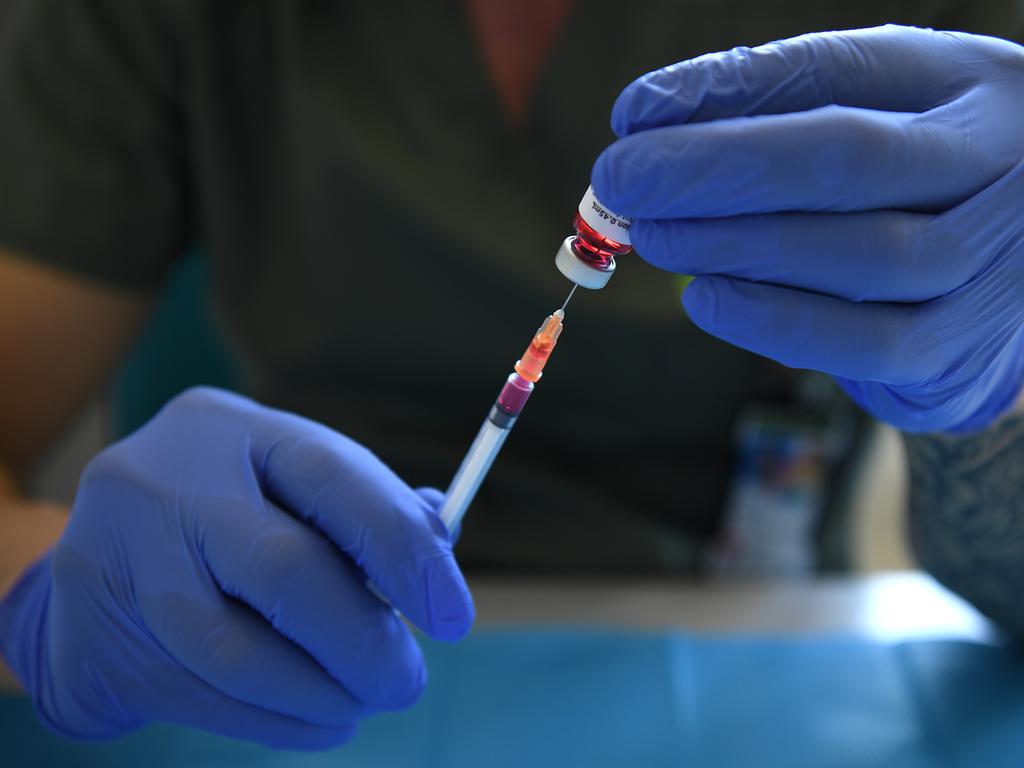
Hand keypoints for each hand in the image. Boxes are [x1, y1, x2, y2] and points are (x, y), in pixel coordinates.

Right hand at [0, 387, 472, 748]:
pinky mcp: (92, 636)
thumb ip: (363, 513)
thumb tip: (439, 558)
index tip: (453, 616)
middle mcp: (167, 480)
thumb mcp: (286, 491)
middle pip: (285, 570)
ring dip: (321, 695)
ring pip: (238, 653)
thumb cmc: (228, 523)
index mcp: (233, 429)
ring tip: (361, 703)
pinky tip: (318, 720)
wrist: (95, 565)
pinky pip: (203, 699)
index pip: (333, 476)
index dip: (404, 548)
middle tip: (406, 681)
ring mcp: (116, 557)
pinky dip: (279, 723)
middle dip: (364, 641)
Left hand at [593, 25, 1023, 432]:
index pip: (840, 71)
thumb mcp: (862, 114)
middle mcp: (999, 166)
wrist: (1005, 279)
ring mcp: (993, 263)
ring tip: (655, 239)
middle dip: (717, 170)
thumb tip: (642, 117)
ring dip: (736, 248)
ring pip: (861, 257)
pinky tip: (704, 298)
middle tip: (622, 182)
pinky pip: (864, 344)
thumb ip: (763, 106)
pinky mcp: (957, 350)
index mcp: (970, 84)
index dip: (727, 93)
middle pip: (851, 160)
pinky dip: (772, 322)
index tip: (633, 118)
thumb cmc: (906, 182)